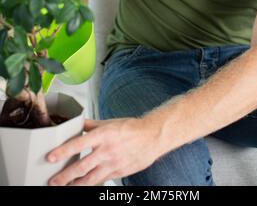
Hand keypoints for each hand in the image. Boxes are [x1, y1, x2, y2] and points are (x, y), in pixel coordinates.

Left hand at [47, 117, 162, 185]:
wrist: (152, 136)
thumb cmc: (130, 128)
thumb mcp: (109, 122)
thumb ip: (90, 125)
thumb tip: (76, 124)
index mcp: (103, 135)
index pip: (79, 143)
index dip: (63, 151)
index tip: (51, 157)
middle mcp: (107, 150)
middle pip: (82, 167)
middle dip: (65, 176)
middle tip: (53, 181)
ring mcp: (113, 163)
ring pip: (90, 179)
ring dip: (75, 185)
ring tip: (64, 188)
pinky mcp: (119, 172)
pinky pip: (102, 181)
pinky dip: (91, 185)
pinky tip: (83, 187)